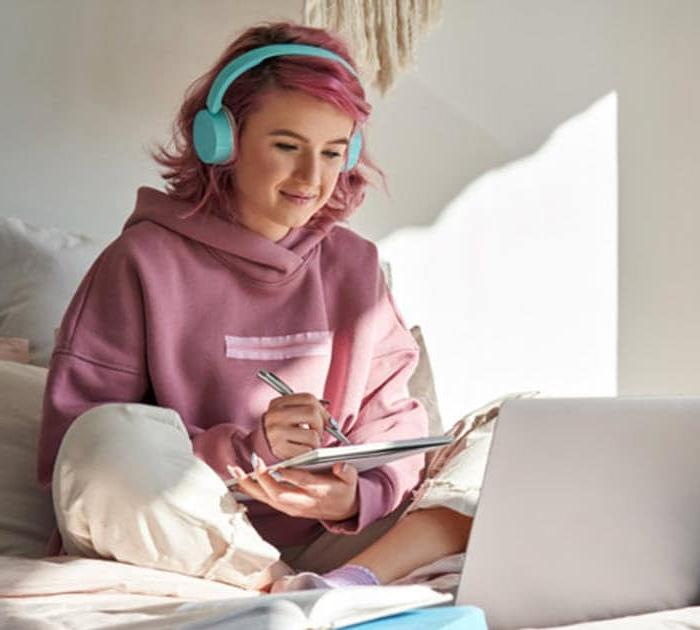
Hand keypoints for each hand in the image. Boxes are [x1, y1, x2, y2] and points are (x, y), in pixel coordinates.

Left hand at [231, 461, 359, 521]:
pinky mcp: (285, 507)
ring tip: (235, 470)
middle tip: (255, 463)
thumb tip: (340, 465)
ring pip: (267, 498)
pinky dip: (250, 490)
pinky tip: (238, 479)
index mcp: (319, 493)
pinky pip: (264, 499)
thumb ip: (346, 472)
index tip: (279, 466)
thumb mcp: (351, 480)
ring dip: (250, 485)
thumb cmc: (344, 490)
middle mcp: (302, 503)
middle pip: (279, 494)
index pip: (303, 484)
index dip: (290, 476)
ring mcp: (291, 507)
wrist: (343, 510)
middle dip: (264, 480)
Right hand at [262, 393, 330, 459]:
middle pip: (312, 414)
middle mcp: (275, 415)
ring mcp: (276, 432)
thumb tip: (332, 422)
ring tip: (308, 443)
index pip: (309, 398)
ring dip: (316, 442)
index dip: (323, 410)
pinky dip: (308, 453)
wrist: (261, 447)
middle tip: (318, 433)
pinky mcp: (279, 449)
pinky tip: (301, 451)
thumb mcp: (290, 415)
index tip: (327, 420)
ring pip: (312, 435)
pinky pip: (307, 451)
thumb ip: (309, 411)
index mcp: (278, 403)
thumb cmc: (283, 430)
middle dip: (321, 426)